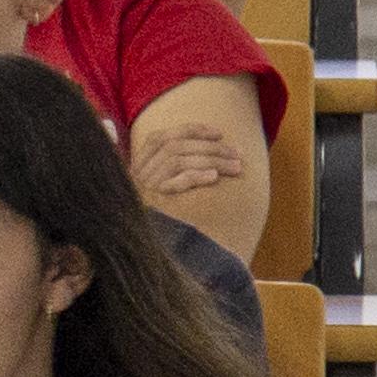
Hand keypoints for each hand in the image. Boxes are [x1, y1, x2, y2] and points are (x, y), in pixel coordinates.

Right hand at [128, 122, 247, 203]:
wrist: (144, 246)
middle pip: (175, 147)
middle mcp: (139, 174)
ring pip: (178, 161)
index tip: (219, 134)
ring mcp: (146, 189)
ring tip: (236, 167)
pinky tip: (215, 177)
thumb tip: (208, 146)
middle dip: (210, 147)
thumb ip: (174, 167)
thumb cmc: (162, 215)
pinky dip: (196, 176)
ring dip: (212, 160)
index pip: (161, 137)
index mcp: (138, 165)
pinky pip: (176, 183)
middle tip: (237, 154)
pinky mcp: (155, 204)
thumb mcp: (159, 187)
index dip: (191, 131)